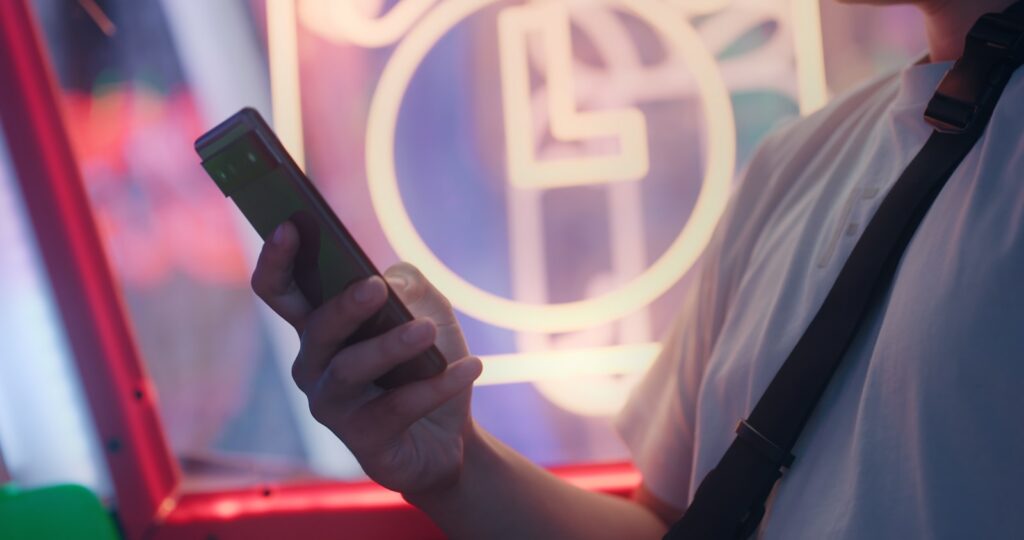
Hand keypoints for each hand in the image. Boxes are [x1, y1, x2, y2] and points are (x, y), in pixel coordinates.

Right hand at [251, 221, 482, 493]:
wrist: (452, 433)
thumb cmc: (427, 361)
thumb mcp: (430, 308)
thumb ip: (409, 284)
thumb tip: (390, 285)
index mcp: (320, 324)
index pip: (279, 289)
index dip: (277, 258)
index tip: (289, 224)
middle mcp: (314, 363)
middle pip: (316, 328)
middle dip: (344, 306)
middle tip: (376, 287)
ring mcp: (332, 404)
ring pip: (350, 369)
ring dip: (391, 346)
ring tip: (428, 331)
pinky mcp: (362, 439)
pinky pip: (396, 407)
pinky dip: (436, 385)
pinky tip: (472, 366)